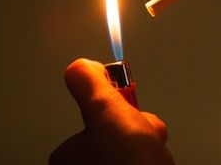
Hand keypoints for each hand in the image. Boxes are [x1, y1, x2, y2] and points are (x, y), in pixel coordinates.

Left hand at [50, 59, 173, 164]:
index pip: (97, 117)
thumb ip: (91, 85)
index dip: (118, 110)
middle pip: (116, 132)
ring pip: (133, 148)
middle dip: (138, 129)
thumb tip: (80, 65)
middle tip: (142, 139)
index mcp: (67, 156)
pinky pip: (142, 162)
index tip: (127, 111)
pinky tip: (154, 164)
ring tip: (151, 157)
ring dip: (149, 146)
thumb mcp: (107, 113)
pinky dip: (152, 161)